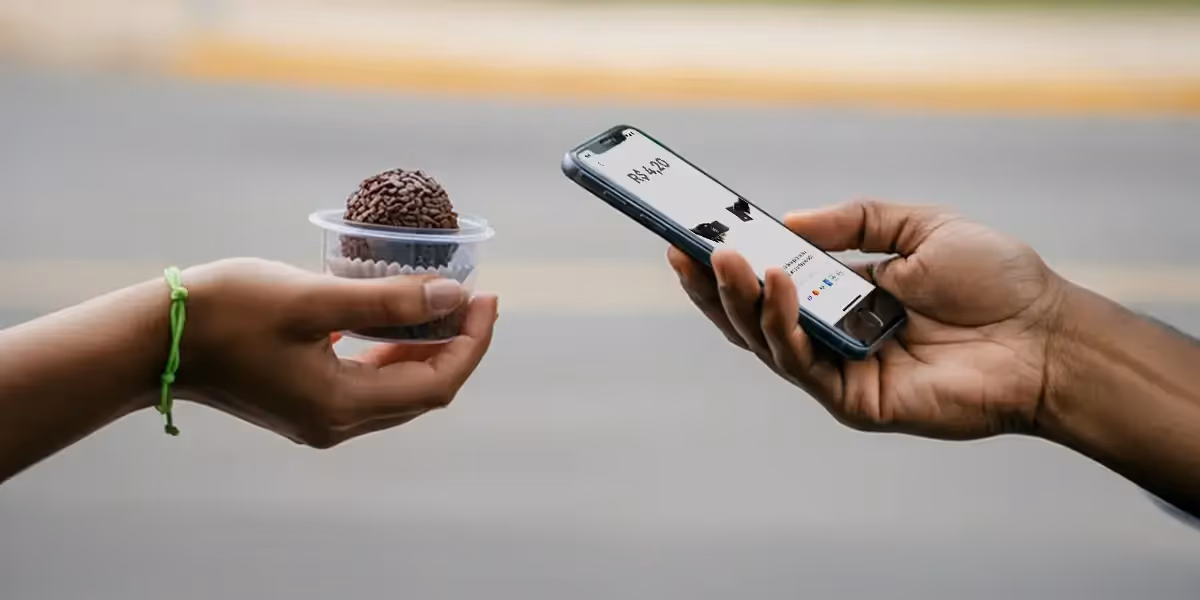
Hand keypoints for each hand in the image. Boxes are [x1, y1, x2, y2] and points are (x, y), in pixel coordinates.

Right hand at [175, 258, 497, 447]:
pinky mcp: (303, 403)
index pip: (437, 383)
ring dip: (426, 349)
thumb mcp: (314, 300)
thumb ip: (387, 302)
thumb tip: (452, 296)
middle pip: (423, 391)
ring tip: (444, 304)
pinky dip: (392, 354)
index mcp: (342, 406)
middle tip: (474, 297)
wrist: (151, 339)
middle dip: (457, 344)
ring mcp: (318, 418)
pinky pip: (368, 383)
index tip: (486, 296)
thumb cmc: (225, 313)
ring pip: (397, 389)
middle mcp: (336, 423)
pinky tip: (395, 321)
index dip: (471, 342)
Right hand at [669, 199, 1066, 439]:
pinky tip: (777, 284)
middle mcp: (835, 336)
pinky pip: (803, 365)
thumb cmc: (995, 281)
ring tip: (724, 259)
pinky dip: (783, 325)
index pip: (771, 284)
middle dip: (714, 286)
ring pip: (767, 342)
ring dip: (739, 300)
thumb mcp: (919, 227)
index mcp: (845, 297)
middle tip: (685, 249)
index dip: (730, 263)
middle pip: (754, 319)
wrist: (1048, 334)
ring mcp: (842, 372)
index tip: (689, 235)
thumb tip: (787, 222)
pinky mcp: (856, 401)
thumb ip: (854, 223)